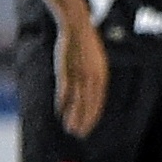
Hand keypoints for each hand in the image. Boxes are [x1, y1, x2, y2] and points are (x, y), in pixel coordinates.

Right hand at [55, 19, 108, 137]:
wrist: (77, 27)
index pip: (99, 100)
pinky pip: (64, 90)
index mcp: (101, 75)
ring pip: (77, 100)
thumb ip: (94, 78)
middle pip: (89, 103)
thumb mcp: (95, 63)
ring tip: (69, 129)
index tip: (89, 127)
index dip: (93, 115)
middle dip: (84, 120)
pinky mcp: (66, 69)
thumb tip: (89, 94)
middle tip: (79, 134)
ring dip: (73, 116)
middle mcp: (92, 76)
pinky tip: (59, 113)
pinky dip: (62, 103)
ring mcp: (79, 73)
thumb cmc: (85, 46)